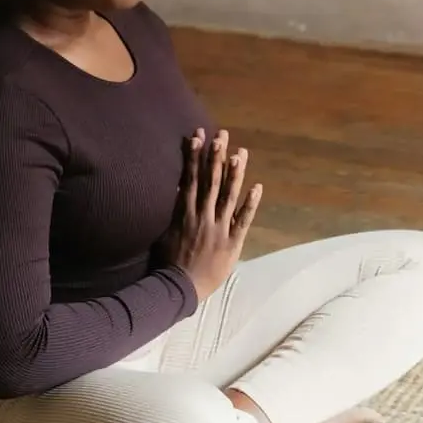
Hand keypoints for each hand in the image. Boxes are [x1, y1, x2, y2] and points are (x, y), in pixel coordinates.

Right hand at [159, 128, 262, 301]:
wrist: (178, 287)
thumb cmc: (167, 263)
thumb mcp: (164, 233)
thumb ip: (172, 212)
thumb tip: (176, 190)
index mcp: (185, 213)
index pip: (191, 179)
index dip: (194, 156)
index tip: (197, 137)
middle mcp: (203, 216)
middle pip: (212, 181)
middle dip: (216, 156)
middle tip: (221, 134)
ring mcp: (219, 228)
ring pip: (229, 195)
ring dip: (235, 173)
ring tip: (240, 152)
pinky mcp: (232, 242)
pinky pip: (243, 220)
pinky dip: (251, 203)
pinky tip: (257, 186)